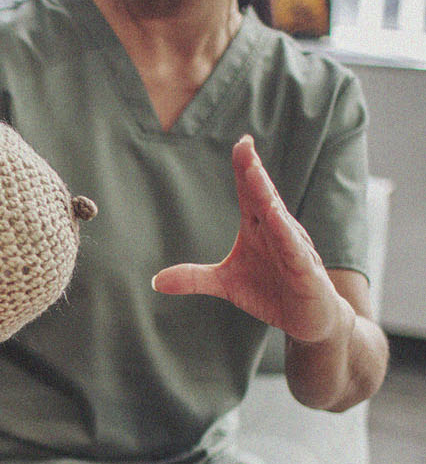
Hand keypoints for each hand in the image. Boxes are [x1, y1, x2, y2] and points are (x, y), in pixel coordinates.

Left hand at [151, 135, 350, 344]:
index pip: (251, 192)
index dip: (245, 167)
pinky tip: (276, 218)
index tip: (240, 142)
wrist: (309, 321)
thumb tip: (155, 281)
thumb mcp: (226, 284)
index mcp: (259, 226)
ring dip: (267, 195)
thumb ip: (193, 277)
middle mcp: (278, 231)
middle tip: (244, 146)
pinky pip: (295, 250)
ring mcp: (294, 249)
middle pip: (264, 196)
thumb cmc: (271, 292)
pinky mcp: (306, 272)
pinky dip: (286, 235)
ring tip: (254, 173)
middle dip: (253, 171)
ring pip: (279, 218)